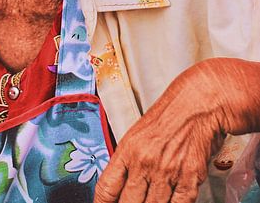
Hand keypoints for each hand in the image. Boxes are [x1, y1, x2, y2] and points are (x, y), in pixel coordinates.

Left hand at [94, 59, 230, 202]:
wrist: (197, 105)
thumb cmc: (167, 117)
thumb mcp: (136, 135)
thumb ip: (127, 160)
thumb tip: (119, 184)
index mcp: (127, 151)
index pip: (107, 186)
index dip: (102, 202)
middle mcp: (144, 163)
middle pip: (128, 202)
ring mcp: (167, 172)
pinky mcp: (190, 178)